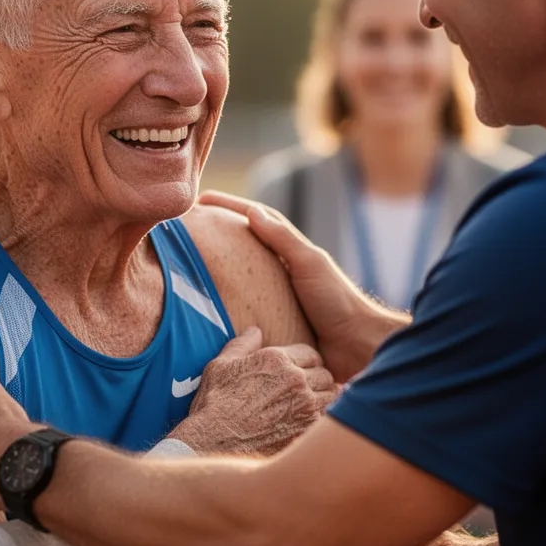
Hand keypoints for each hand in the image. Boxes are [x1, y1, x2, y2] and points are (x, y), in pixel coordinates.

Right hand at [168, 327, 339, 455]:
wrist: (213, 442)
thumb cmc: (214, 403)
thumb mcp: (221, 365)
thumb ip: (243, 345)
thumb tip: (255, 331)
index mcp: (277, 359)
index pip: (310, 354)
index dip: (306, 362)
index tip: (300, 372)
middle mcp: (296, 379)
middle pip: (324, 374)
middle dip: (316, 381)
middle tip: (305, 392)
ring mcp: (304, 406)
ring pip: (331, 396)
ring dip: (323, 400)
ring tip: (310, 408)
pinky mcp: (307, 431)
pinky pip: (327, 420)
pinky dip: (322, 421)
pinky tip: (309, 426)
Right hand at [199, 191, 406, 380]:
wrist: (356, 346)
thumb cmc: (336, 301)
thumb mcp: (309, 263)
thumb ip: (283, 239)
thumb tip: (252, 212)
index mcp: (291, 251)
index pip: (256, 218)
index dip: (229, 206)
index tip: (201, 199)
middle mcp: (282, 270)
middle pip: (245, 244)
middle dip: (219, 231)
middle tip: (189, 226)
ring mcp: (277, 296)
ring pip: (242, 276)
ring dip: (219, 266)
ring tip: (190, 262)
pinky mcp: (274, 321)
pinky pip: (243, 307)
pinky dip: (226, 300)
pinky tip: (207, 305)